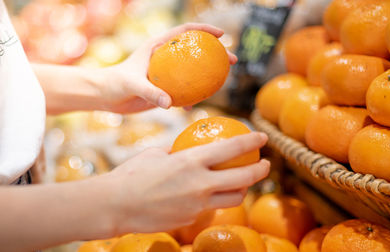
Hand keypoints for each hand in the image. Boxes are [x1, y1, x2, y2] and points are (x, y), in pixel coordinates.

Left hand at [102, 23, 237, 112]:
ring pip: (192, 71)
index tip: (221, 35)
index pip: (185, 31)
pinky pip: (183, 91)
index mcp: (158, 46)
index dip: (205, 30)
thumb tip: (171, 104)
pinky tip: (195, 105)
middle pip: (195, 50)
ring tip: (223, 82)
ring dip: (208, 75)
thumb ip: (151, 92)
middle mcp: (164, 57)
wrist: (105, 97)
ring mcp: (166, 74)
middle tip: (232, 60)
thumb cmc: (114, 84)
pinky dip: (191, 96)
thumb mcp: (132, 85)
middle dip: (216, 52)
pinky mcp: (164, 88)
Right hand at [106, 132, 267, 233]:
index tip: (262, 137)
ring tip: (242, 182)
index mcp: (191, 161)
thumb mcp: (156, 154)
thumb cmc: (132, 174)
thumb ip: (178, 150)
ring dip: (243, 189)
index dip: (251, 141)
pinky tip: (208, 195)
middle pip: (244, 178)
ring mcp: (198, 204)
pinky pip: (212, 208)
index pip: (232, 148)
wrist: (116, 206)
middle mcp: (200, 183)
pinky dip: (216, 200)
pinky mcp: (192, 218)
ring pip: (234, 198)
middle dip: (261, 170)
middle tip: (265, 164)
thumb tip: (188, 146)